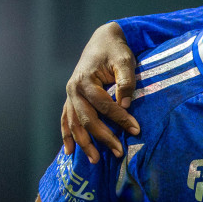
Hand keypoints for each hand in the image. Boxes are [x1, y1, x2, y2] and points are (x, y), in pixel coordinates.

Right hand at [62, 23, 140, 161]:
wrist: (102, 41)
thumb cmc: (116, 51)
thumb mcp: (125, 61)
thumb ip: (126, 81)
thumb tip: (126, 104)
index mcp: (85, 80)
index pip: (104, 105)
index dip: (120, 119)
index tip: (136, 130)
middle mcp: (73, 89)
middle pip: (87, 119)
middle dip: (103, 137)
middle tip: (119, 153)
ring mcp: (70, 95)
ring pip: (74, 123)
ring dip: (84, 143)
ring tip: (95, 160)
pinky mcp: (71, 99)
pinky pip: (66, 120)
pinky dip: (67, 135)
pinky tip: (70, 151)